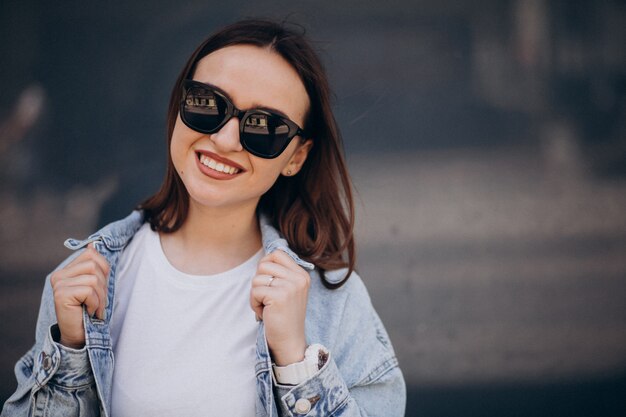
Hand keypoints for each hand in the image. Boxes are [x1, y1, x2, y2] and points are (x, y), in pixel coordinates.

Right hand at [50, 243, 109, 348]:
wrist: (79, 335)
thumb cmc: (89, 310)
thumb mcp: (95, 286)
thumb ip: (94, 266)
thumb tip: (93, 244)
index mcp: (67, 270)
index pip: (91, 255)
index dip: (103, 270)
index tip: (100, 288)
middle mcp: (59, 275)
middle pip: (94, 265)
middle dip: (103, 286)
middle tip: (97, 302)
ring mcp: (58, 284)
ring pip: (93, 278)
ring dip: (100, 297)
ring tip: (93, 308)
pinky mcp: (61, 294)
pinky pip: (89, 291)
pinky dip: (95, 303)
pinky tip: (89, 312)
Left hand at [250, 250, 309, 365]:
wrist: (289, 341)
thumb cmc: (283, 316)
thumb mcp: (288, 290)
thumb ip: (280, 273)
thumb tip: (265, 256)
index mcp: (302, 274)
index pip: (277, 254)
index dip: (266, 266)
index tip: (269, 284)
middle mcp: (299, 278)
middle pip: (264, 265)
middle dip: (259, 283)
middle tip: (268, 299)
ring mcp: (290, 286)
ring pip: (257, 278)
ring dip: (256, 295)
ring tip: (267, 307)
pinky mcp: (279, 296)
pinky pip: (255, 291)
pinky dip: (254, 303)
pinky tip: (265, 313)